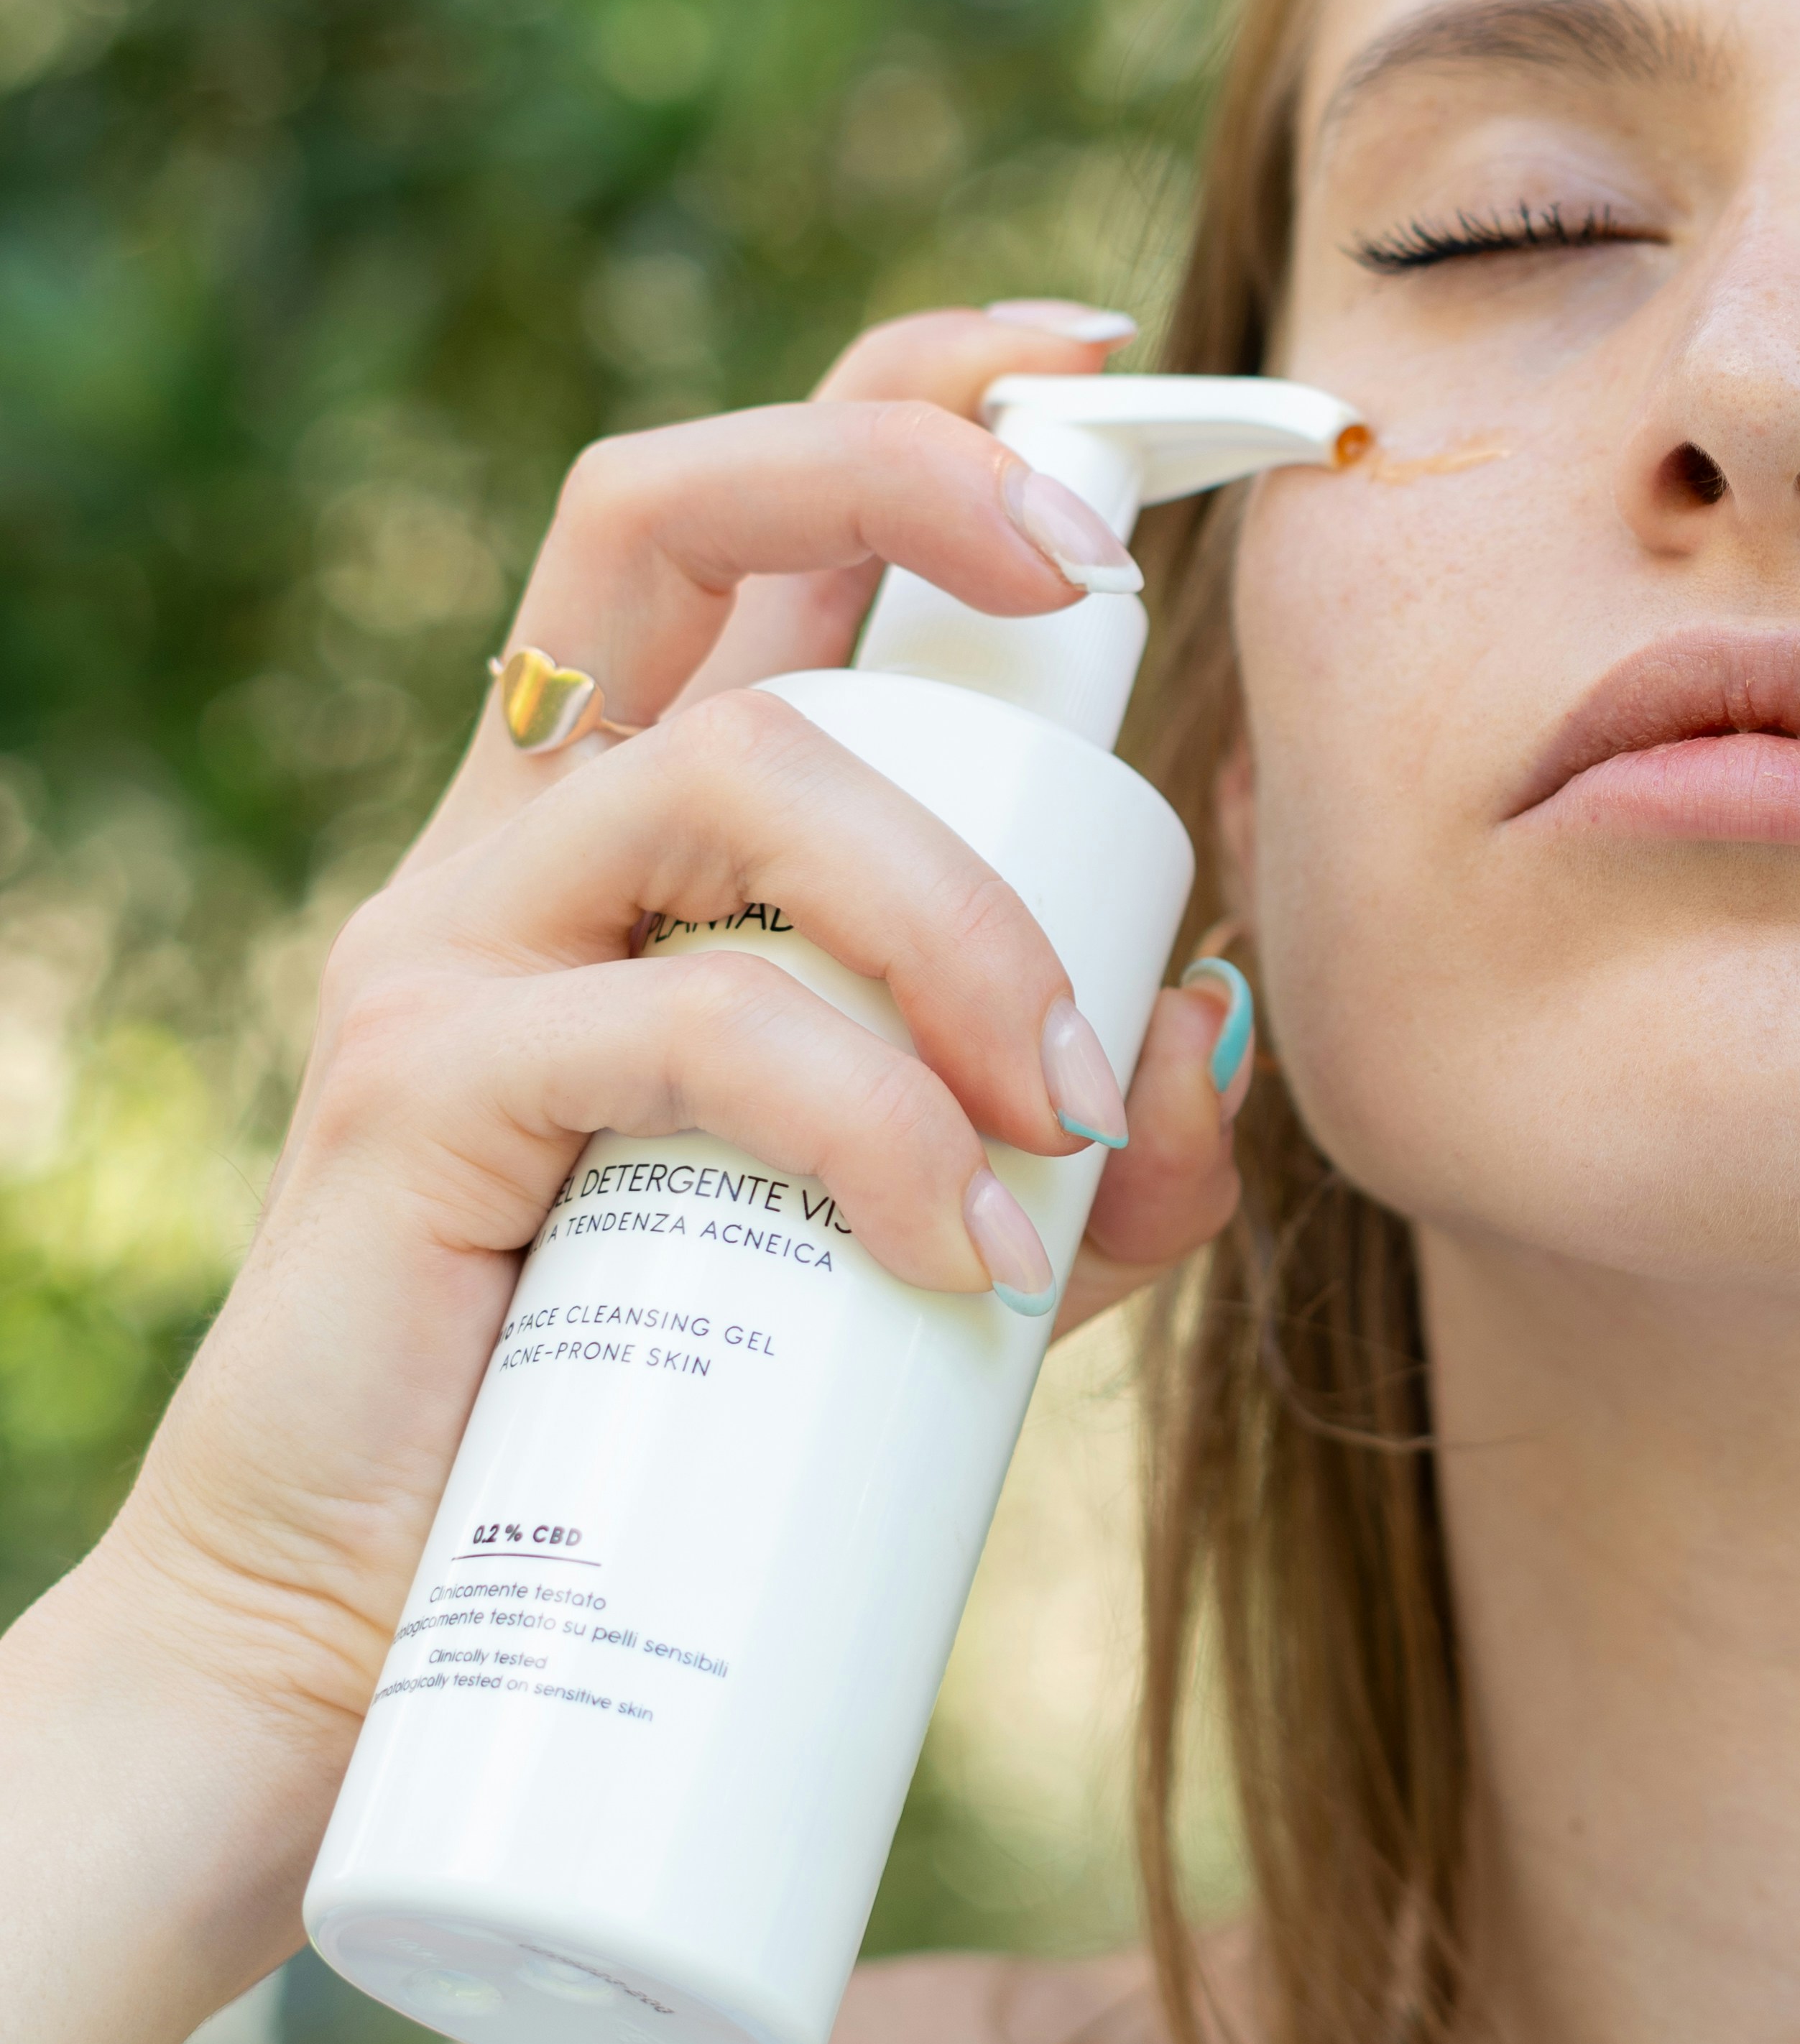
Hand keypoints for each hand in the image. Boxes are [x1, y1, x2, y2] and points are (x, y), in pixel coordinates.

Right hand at [90, 307, 1250, 1902]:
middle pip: (673, 509)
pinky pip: (690, 1029)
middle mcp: (523, 844)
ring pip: (736, 778)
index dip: (910, 401)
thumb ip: (1062, 1160)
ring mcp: (449, 956)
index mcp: (626, 833)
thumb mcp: (915, 1267)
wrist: (341, 1672)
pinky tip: (964, 1247)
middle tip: (1095, 569)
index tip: (1098, 371)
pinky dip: (873, 1117)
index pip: (745, 525)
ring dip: (960, 913)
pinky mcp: (419, 1103)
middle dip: (902, 468)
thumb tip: (1215, 1038)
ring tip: (1066, 1107)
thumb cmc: (639, 1445)